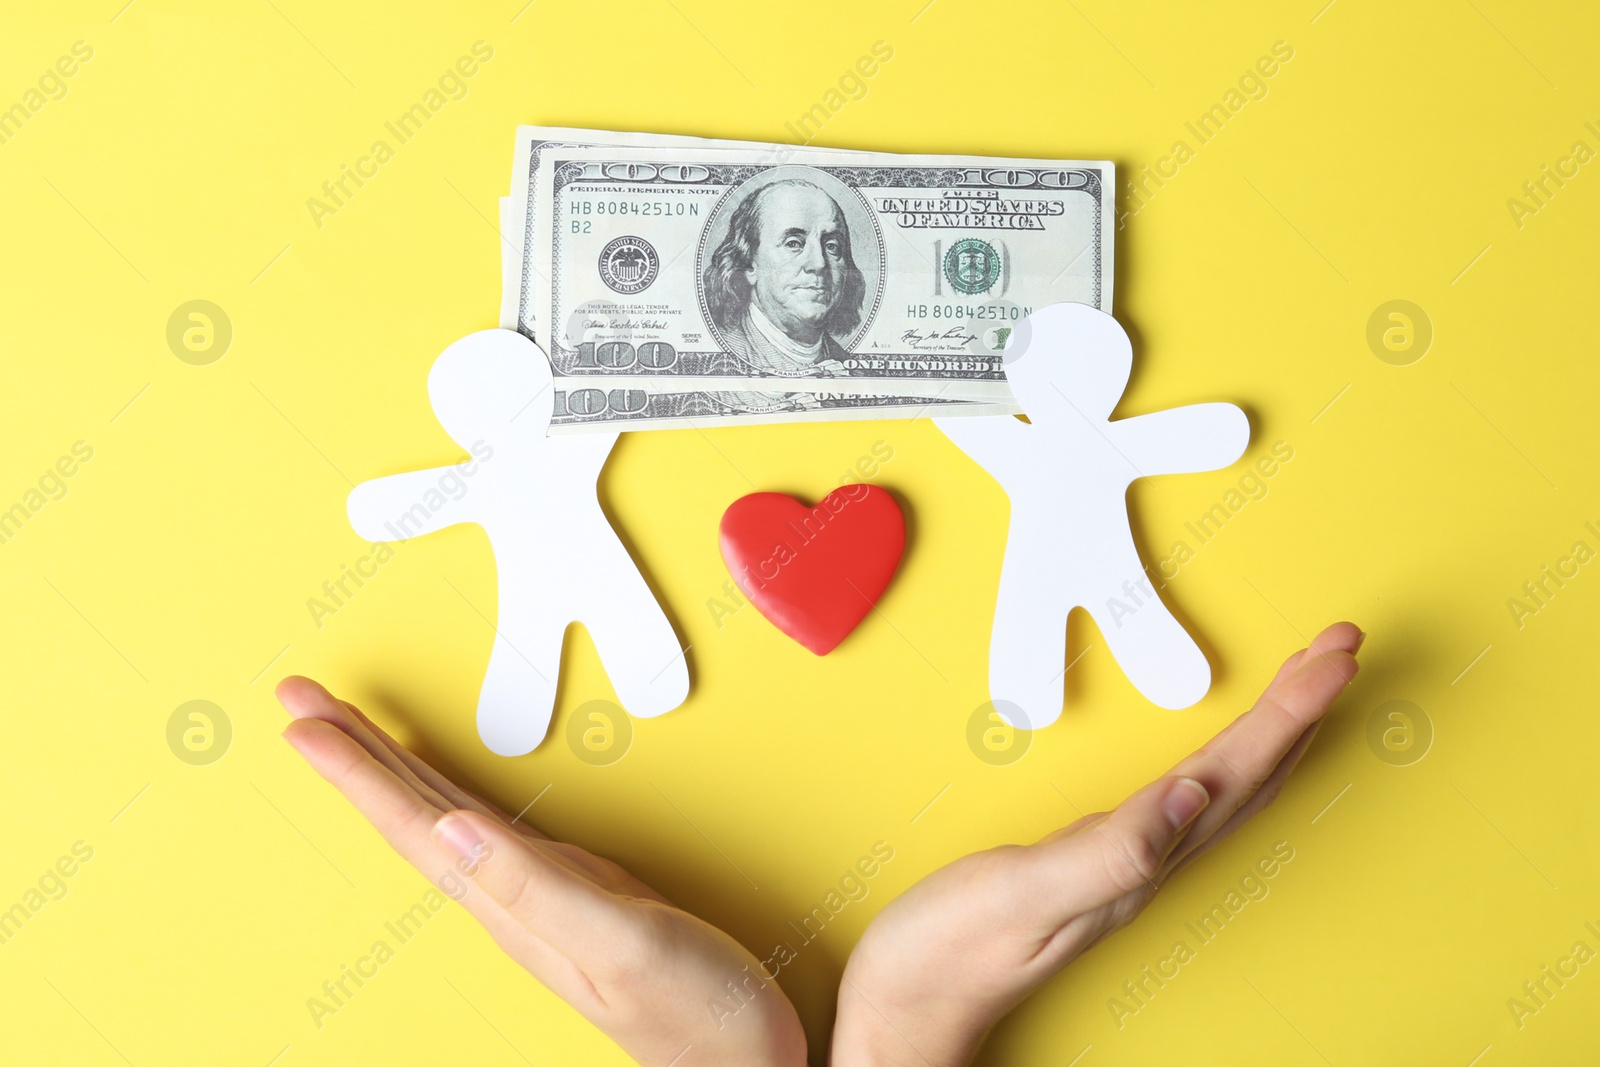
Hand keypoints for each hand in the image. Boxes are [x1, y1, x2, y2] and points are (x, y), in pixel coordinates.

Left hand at [276, 678, 805, 1066]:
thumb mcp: (624, 944)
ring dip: (390, 769)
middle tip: (299, 700)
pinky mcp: (577, 888)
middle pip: (412, 816)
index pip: (415, 828)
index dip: (356, 773)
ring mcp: (541, 894)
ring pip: (443, 818)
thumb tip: (451, 826)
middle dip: (353, 755)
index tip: (302, 725)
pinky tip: (440, 788)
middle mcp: (513, 899)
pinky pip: (489, 827)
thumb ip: (539, 889)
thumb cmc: (700, 1016)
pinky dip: (450, 794)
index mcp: (514, 907)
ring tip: (345, 728)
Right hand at [829, 622, 1363, 1066]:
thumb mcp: (1024, 891)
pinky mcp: (1097, 859)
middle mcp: (1147, 862)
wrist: (908, 1007)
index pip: (1235, 772)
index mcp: (1139, 858)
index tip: (1334, 656)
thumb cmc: (950, 952)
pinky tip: (1220, 754)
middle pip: (1250, 777)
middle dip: (1300, 709)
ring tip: (1307, 683)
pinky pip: (1188, 801)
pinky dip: (1223, 760)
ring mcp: (1126, 863)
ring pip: (1227, 789)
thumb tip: (1194, 793)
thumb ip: (1110, 850)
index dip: (1289, 712)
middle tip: (1340, 646)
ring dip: (1274, 732)